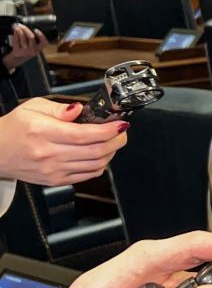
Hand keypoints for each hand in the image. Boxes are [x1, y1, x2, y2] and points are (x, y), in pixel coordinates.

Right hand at [0, 98, 127, 184]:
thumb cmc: (13, 129)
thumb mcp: (32, 108)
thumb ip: (59, 108)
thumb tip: (78, 109)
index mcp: (44, 133)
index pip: (84, 134)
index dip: (109, 130)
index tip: (120, 124)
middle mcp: (49, 154)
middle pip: (95, 151)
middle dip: (117, 140)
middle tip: (122, 131)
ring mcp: (53, 170)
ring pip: (95, 164)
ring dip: (111, 152)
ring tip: (113, 141)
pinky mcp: (55, 180)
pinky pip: (87, 175)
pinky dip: (100, 165)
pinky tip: (100, 154)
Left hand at [3, 23, 46, 71]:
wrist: (17, 60)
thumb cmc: (25, 51)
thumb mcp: (31, 45)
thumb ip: (29, 36)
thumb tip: (24, 26)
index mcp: (38, 49)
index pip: (44, 43)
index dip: (41, 36)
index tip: (36, 30)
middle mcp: (33, 51)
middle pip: (31, 37)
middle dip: (26, 30)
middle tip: (22, 25)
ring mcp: (25, 52)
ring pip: (22, 38)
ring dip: (19, 31)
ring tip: (17, 27)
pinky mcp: (17, 52)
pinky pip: (16, 41)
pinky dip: (15, 35)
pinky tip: (15, 32)